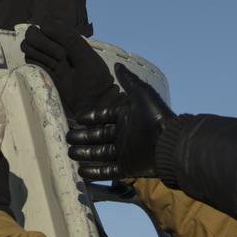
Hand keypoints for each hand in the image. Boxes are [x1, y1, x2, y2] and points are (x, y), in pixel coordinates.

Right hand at [21, 26, 124, 118]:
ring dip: (38, 51)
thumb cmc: (94, 79)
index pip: (47, 26)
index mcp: (68, 40)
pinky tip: (49, 69)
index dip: (49, 31)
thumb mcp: (86, 56)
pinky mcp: (43, 73)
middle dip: (41, 42)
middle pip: (33, 34)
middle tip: (60, 56)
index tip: (62, 45)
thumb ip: (69, 39)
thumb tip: (44, 26)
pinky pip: (30, 61)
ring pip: (28, 46)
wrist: (94, 104)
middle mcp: (55, 47)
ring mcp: (48, 61)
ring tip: (55, 63)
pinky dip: (35, 61)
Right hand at [66, 64, 173, 179]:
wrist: (169, 143)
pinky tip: (81, 172)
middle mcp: (124, 134)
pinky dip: (95, 172)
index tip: (77, 119)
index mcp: (126, 117)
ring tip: (69, 153)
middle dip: (83, 137)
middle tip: (67, 137)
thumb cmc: (155, 116)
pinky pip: (108, 171)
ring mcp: (125, 152)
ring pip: (100, 153)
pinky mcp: (128, 168)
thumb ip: (128, 80)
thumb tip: (117, 64)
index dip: (90, 118)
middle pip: (98, 136)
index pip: (103, 117)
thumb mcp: (141, 94)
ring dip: (85, 154)